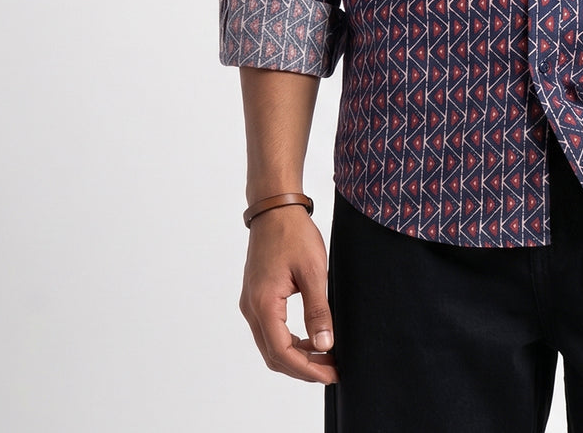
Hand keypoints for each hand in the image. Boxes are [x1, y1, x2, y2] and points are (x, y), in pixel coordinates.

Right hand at [239, 206, 337, 384]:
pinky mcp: (256, 296)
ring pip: (270, 344)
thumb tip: (325, 344)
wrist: (275, 208)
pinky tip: (310, 338)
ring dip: (296, 355)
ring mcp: (251, 303)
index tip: (331, 374)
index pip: (282, 352)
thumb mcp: (314, 271)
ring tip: (325, 356)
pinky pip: (270, 329)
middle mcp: (252, 308)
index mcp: (264, 303)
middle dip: (303, 368)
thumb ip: (318, 310)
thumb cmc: (293, 234)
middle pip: (273, 354)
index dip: (307, 369)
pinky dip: (289, 340)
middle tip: (331, 370)